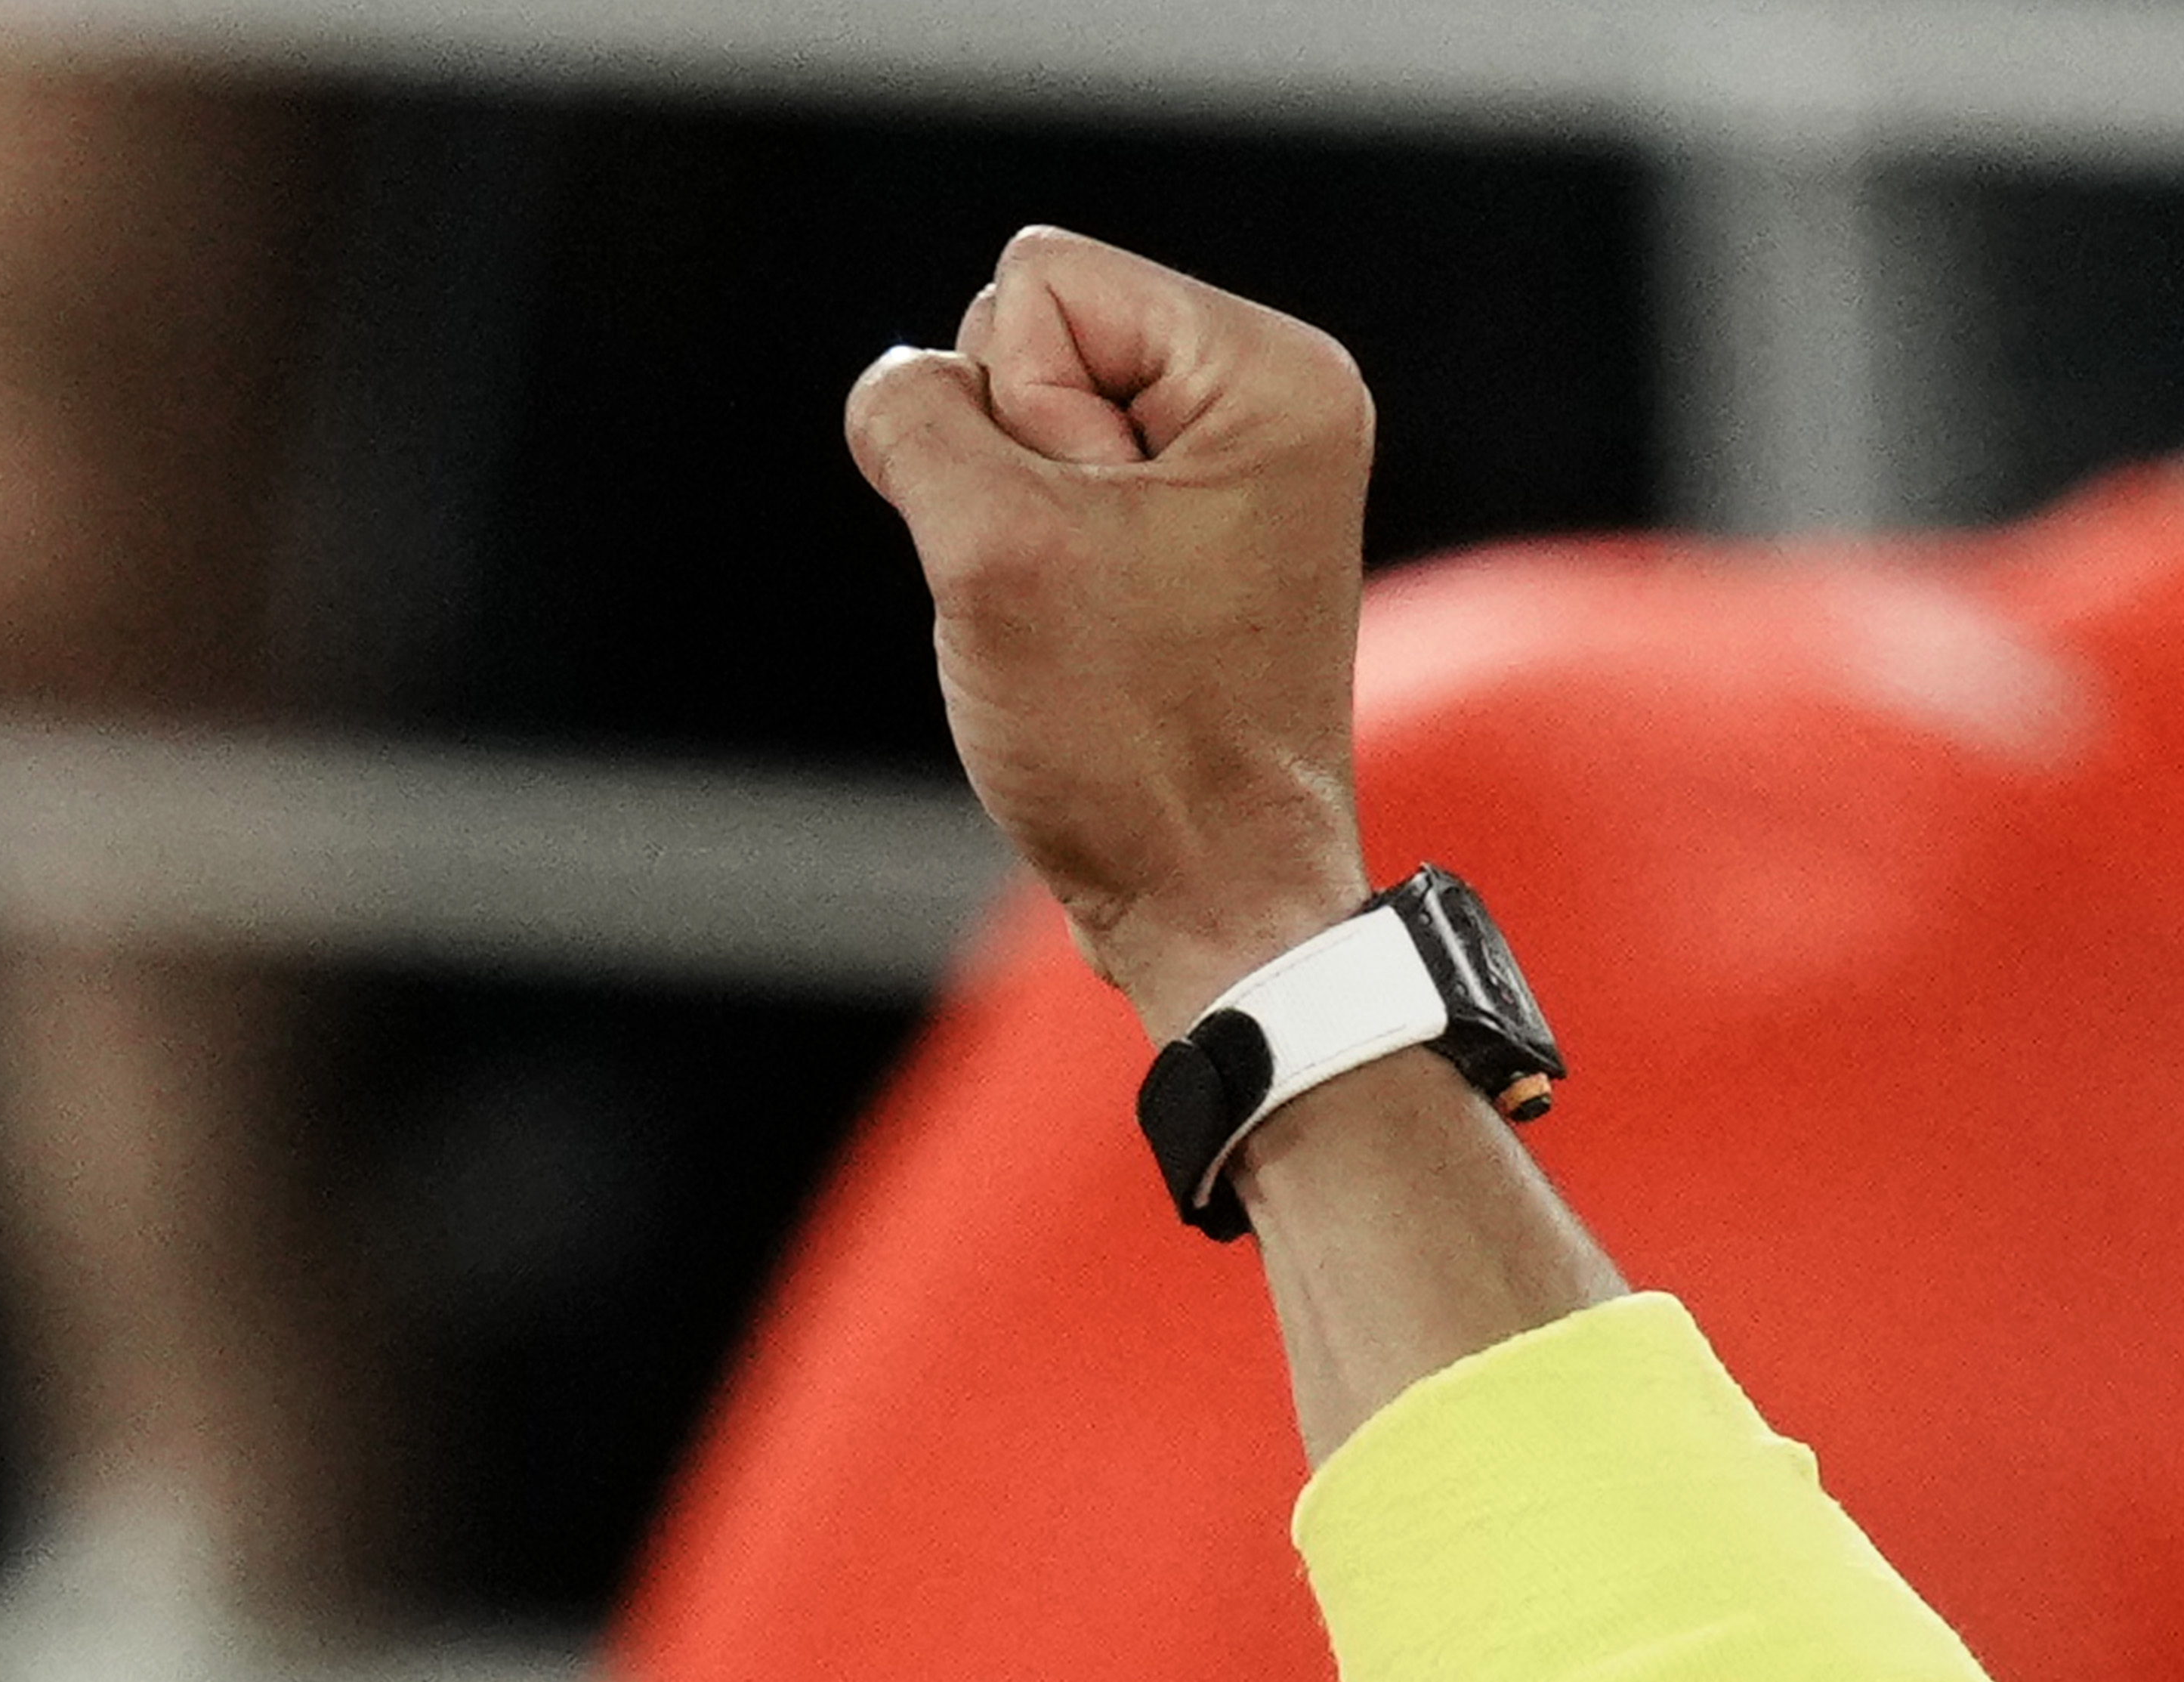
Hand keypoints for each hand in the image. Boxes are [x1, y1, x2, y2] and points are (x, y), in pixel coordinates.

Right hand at [844, 228, 1377, 1029]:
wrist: (1210, 899)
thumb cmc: (1131, 739)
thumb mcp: (987, 541)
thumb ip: (913, 410)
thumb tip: (907, 387)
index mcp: (1275, 374)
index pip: (1037, 278)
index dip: (1018, 408)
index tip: (1091, 539)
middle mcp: (1276, 406)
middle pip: (1029, 335)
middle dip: (1017, 462)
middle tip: (1092, 592)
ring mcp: (1233, 474)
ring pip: (1020, 420)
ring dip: (1017, 520)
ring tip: (1096, 622)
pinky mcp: (1188, 537)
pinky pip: (1044, 489)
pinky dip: (1033, 557)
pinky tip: (1090, 636)